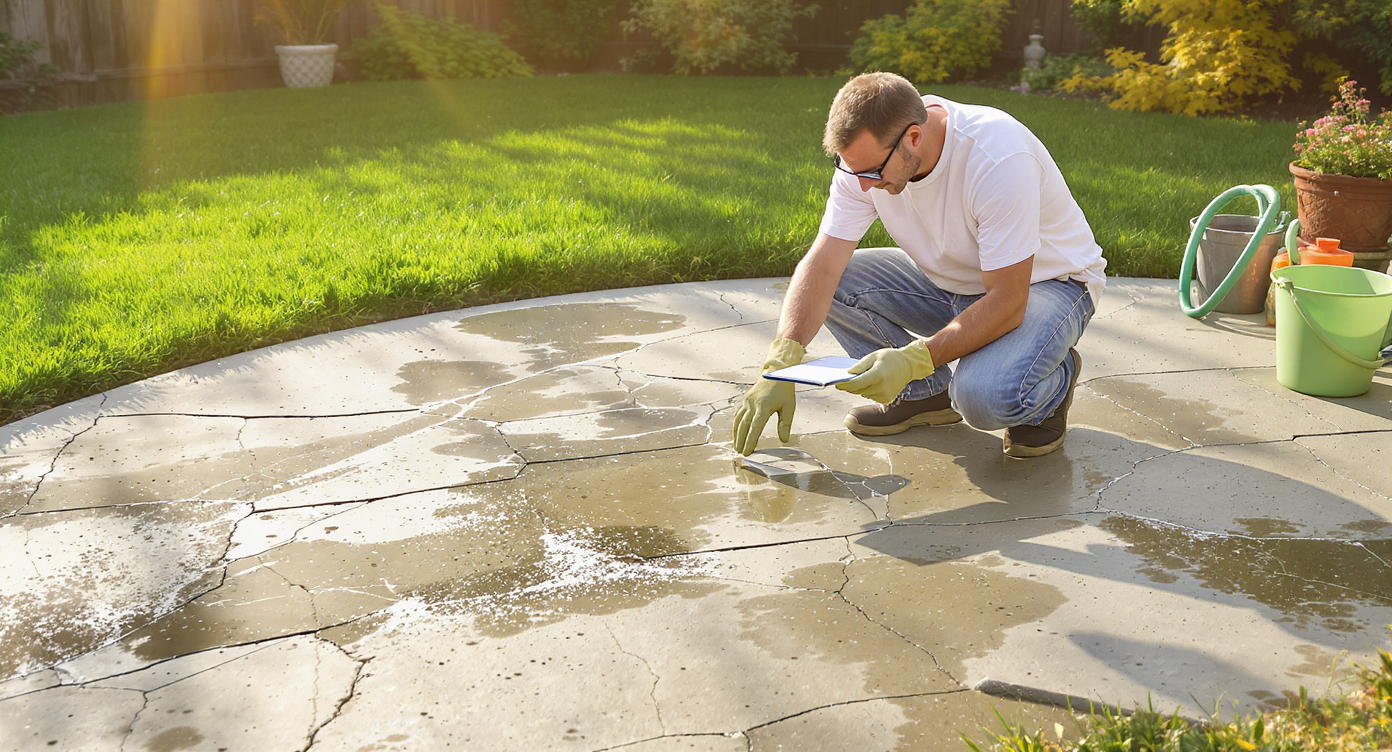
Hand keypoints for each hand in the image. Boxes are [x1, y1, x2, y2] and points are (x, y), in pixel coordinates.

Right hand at [732, 338, 805, 455]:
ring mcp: (747, 401)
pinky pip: (738, 414)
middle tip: (740, 453)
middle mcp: (752, 403)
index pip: (755, 427)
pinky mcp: (745, 399)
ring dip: (736, 434)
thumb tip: (784, 440)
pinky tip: (736, 432)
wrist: (775, 371)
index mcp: (764, 406)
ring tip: (736, 446)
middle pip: (743, 425)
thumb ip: (785, 424)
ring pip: (738, 420)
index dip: (750, 440)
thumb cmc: (784, 389)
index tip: (748, 452)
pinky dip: (736, 424)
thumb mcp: (789, 406)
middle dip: (741, 440)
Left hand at [836, 339, 935, 404]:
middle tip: (844, 380)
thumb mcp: (873, 356)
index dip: (845, 385)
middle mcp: (882, 387)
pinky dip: (868, 391)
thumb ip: (860, 366)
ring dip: (860, 388)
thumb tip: (848, 374)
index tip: (836, 384)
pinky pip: (871, 397)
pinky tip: (871, 383)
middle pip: (858, 390)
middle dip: (851, 386)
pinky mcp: (887, 399)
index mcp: (878, 375)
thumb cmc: (890, 358)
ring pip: (864, 394)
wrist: (909, 365)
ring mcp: (885, 395)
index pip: (857, 383)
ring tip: (861, 379)